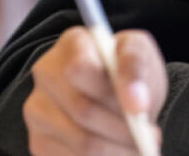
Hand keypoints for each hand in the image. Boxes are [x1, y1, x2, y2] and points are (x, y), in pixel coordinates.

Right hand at [24, 26, 165, 155]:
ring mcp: (37, 109)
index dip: (112, 93)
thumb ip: (137, 70)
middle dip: (124, 130)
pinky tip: (116, 152)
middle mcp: (46, 73)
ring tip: (139, 148)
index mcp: (71, 44)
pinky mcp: (39, 142)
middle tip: (151, 138)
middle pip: (82, 111)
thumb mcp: (141, 56)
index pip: (81, 69)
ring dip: (119, 151)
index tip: (141, 111)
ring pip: (82, 143)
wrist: (116, 97)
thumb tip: (137, 104)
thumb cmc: (126, 73)